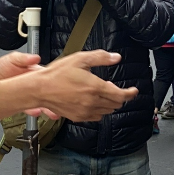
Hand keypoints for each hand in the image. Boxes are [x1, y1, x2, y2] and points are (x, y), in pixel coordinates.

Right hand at [0, 51, 137, 122]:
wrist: (40, 89)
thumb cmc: (57, 74)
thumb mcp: (80, 59)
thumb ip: (101, 57)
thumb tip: (116, 57)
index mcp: (96, 88)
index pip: (121, 95)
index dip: (130, 93)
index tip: (133, 91)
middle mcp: (93, 102)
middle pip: (115, 104)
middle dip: (118, 96)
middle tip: (111, 87)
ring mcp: (86, 111)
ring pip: (107, 111)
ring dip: (109, 103)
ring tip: (101, 93)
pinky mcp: (79, 117)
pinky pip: (96, 117)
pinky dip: (99, 111)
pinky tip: (93, 102)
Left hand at [0, 53, 56, 118]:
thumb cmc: (2, 66)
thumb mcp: (13, 59)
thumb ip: (24, 58)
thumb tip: (35, 57)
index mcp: (35, 72)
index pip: (49, 77)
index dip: (55, 81)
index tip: (60, 85)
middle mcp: (34, 85)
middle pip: (47, 92)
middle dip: (54, 98)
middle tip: (60, 102)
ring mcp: (28, 95)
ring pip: (41, 102)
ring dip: (47, 107)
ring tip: (53, 112)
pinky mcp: (21, 103)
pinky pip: (29, 108)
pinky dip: (34, 111)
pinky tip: (37, 111)